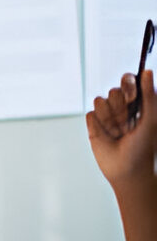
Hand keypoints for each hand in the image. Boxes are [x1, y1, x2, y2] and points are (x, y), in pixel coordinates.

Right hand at [86, 69, 156, 188]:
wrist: (128, 170)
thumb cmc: (145, 146)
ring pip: (99, 101)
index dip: (128, 83)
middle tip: (128, 121)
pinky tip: (107, 136)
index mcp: (138, 102)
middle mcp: (122, 107)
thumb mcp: (152, 119)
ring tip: (118, 132)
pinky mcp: (93, 125)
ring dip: (110, 118)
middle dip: (120, 106)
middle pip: (113, 90)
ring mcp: (107, 116)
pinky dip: (99, 126)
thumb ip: (150, 95)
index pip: (128, 80)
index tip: (132, 94)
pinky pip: (90, 115)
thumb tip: (147, 70)